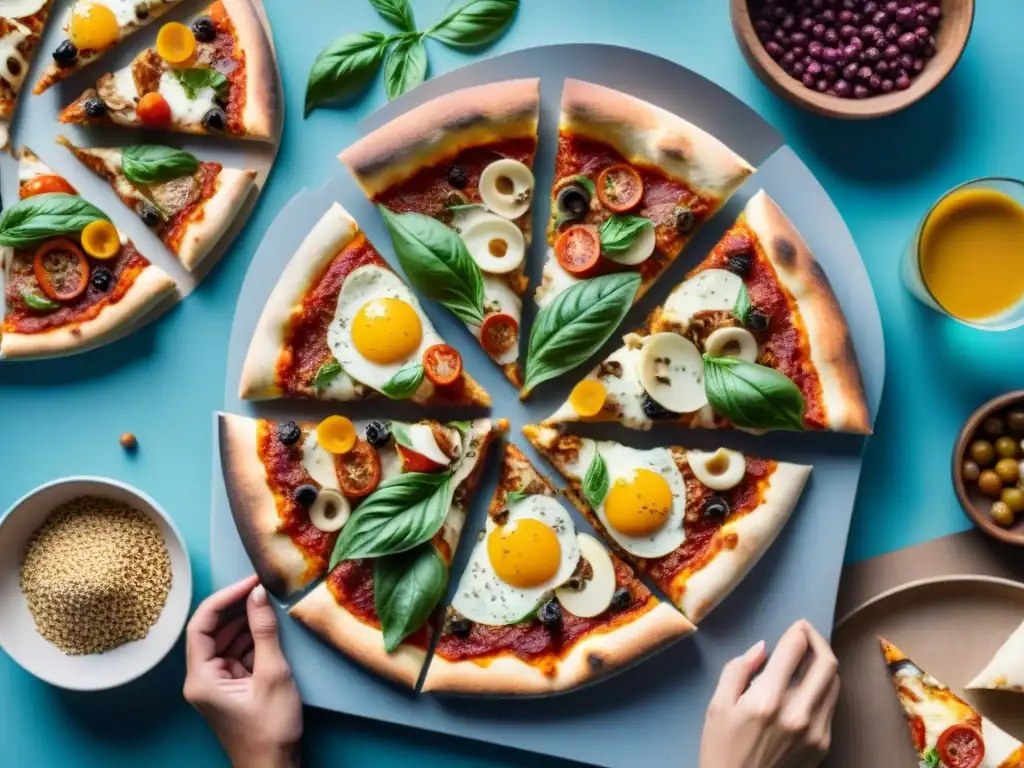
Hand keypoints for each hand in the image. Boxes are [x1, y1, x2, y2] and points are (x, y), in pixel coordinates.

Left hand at [184, 575, 302, 767]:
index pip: (201, 625)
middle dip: (235, 608)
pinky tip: (267, 629)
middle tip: (261, 589)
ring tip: (267, 605)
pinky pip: (235, 654)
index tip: (249, 583)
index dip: (224, 598)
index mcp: (201, 678)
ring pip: (224, 641)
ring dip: (244, 623)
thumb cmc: (270, 729)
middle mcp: (201, 679)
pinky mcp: (229, 688)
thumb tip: (258, 594)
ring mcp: (215, 684)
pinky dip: (250, 640)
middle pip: (210, 631)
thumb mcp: (272, 674)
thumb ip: (264, 631)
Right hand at [699, 620, 839, 767]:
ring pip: (835, 684)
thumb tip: (762, 648)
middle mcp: (796, 713)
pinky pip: (831, 706)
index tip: (796, 625)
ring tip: (810, 656)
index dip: (798, 631)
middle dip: (818, 640)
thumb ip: (738, 670)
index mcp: (766, 700)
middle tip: (807, 633)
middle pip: (826, 663)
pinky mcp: (823, 745)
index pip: (794, 651)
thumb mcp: (717, 705)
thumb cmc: (721, 748)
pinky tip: (809, 686)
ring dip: (825, 663)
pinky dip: (824, 689)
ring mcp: (815, 731)